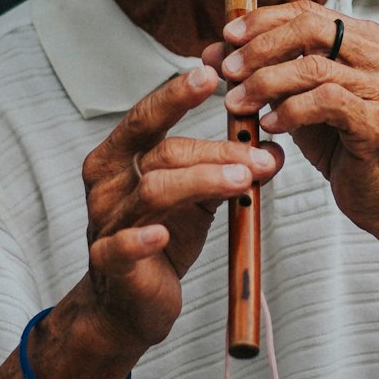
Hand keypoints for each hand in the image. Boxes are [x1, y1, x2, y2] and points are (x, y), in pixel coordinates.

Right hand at [80, 66, 282, 349]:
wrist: (130, 305)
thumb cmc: (161, 241)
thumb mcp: (197, 199)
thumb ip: (226, 170)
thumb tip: (273, 149)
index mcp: (119, 158)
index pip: (147, 117)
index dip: (177, 95)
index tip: (210, 73)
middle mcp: (106, 183)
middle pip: (162, 152)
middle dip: (216, 150)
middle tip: (259, 153)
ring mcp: (105, 222)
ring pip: (153, 191)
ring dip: (201, 181)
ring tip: (242, 180)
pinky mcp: (109, 263)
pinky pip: (121, 246)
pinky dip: (141, 239)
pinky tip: (162, 234)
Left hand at [202, 2, 378, 237]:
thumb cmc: (339, 145)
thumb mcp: (294, 100)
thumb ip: (263, 71)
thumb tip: (215, 51)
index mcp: (366, 41)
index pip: (308, 12)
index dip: (263, 20)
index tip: (227, 36)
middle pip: (310, 30)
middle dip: (260, 48)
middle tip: (227, 70)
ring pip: (313, 67)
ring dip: (265, 83)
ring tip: (237, 102)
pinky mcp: (378, 120)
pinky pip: (325, 102)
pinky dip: (289, 111)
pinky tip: (269, 126)